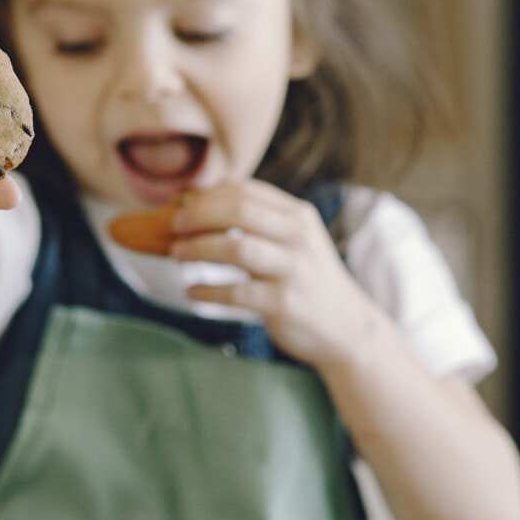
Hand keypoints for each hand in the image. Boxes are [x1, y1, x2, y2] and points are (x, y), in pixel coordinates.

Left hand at [171, 178, 376, 367]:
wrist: (346, 328)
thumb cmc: (306, 278)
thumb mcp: (293, 241)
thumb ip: (257, 220)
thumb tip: (198, 201)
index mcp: (298, 216)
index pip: (246, 191)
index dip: (207, 196)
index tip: (182, 206)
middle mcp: (299, 238)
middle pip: (238, 211)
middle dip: (198, 216)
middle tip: (173, 227)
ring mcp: (293, 271)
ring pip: (236, 248)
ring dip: (198, 249)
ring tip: (177, 254)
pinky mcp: (284, 304)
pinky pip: (235, 292)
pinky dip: (207, 290)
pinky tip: (192, 291)